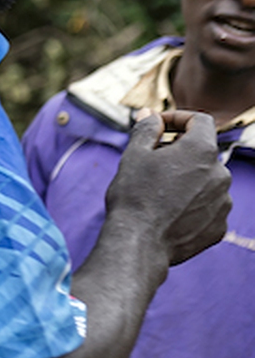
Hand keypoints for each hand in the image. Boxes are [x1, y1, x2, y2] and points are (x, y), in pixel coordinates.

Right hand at [105, 111, 230, 265]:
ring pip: (206, 182)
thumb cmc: (133, 195)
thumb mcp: (134, 155)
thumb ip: (147, 130)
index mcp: (202, 150)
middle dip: (179, 154)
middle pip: (202, 154)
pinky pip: (208, 209)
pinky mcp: (219, 226)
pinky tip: (169, 214)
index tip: (159, 126)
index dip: (179, 118)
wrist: (138, 243)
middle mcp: (220, 173)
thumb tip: (151, 115)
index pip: (200, 121)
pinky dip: (192, 207)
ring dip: (187, 181)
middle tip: (151, 164)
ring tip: (159, 194)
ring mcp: (224, 202)